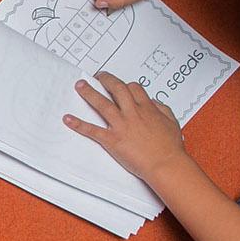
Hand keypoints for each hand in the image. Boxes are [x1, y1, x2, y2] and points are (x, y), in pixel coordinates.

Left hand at [63, 72, 189, 181]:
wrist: (165, 164)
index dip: (126, 84)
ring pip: (102, 104)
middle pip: (117, 89)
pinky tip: (68, 119)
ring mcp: (121, 125)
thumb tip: (154, 103)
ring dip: (89, 93)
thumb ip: (162, 109)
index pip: (134, 89)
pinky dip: (78, 124)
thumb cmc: (170, 147)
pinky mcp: (112, 139)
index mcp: (147, 109)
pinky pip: (92, 130)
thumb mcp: (172, 122)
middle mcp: (133, 113)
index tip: (119, 83)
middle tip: (98, 76)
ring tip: (80, 85)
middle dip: (106, 79)